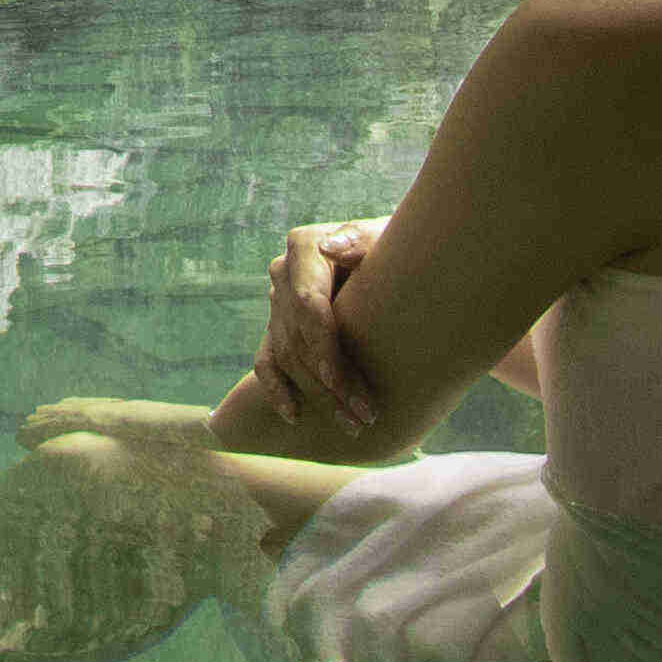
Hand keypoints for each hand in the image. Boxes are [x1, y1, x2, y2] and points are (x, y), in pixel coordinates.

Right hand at [247, 219, 389, 442]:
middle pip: (300, 337)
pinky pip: (267, 362)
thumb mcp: (386, 235)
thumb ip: (361, 239)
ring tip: (352, 425)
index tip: (338, 380)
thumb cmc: (394, 243)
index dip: (322, 345)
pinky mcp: (277, 326)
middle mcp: (283, 274)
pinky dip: (277, 390)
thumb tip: (331, 248)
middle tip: (365, 416)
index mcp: (304, 247)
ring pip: (288, 357)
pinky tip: (296, 416)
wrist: (388, 250)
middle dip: (331, 383)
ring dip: (317, 396)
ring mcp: (277, 302)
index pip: (308, 304)